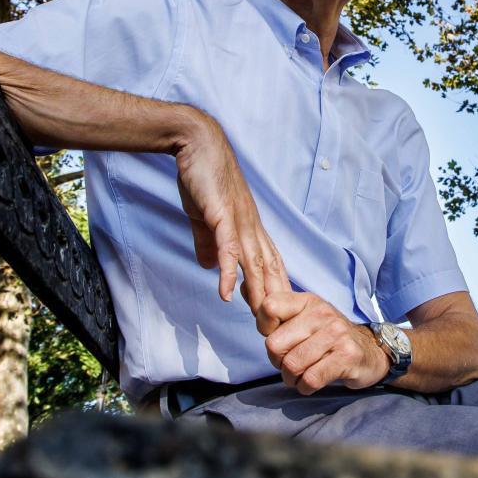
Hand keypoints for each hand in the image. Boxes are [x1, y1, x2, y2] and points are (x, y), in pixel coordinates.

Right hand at [171, 111, 290, 315]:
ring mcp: (239, 222)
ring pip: (255, 265)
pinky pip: (228, 249)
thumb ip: (209, 244)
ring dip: (259, 295)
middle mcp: (251, 228)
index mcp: (249, 229)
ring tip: (262, 322)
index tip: (279, 320)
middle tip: (278, 333)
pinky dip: (230, 273)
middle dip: (275, 304)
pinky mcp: (222, 215)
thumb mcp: (205, 219)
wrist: (198, 143)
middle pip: (269, 272)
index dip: (275, 293)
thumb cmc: (203, 179)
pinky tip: (227, 294)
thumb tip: (210, 267)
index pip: (269, 267)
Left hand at [259, 291, 390, 393]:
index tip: (278, 338)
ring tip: (301, 375)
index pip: (268, 307)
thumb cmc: (328, 337)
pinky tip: (311, 383)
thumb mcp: (304, 317)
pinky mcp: (347, 356)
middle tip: (289, 363)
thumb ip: (276, 309)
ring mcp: (336, 334)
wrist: (370, 351)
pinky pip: (310, 379)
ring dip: (291, 378)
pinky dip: (305, 387)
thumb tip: (242, 286)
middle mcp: (321, 313)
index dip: (264, 328)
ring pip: (292, 365)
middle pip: (274, 344)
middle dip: (277, 361)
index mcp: (307, 301)